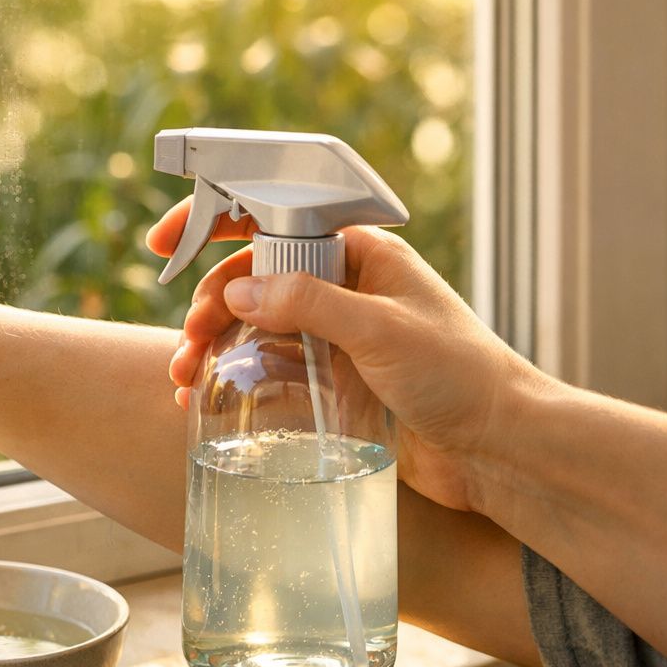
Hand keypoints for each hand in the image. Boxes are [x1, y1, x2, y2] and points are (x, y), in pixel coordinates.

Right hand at [147, 199, 548, 511]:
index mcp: (361, 253)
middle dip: (208, 304)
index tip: (166, 241)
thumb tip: (237, 293)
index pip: (275, 216)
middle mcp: (344, 287)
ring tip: (185, 378)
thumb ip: (308, 304)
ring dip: (212, 344)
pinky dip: (231, 376)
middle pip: (252, 277)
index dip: (216, 221)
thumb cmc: (461, 376)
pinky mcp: (331, 379)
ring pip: (253, 325)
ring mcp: (335, 334)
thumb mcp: (381, 330)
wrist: (499, 449)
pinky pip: (267, 366)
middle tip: (188, 342)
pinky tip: (205, 398)